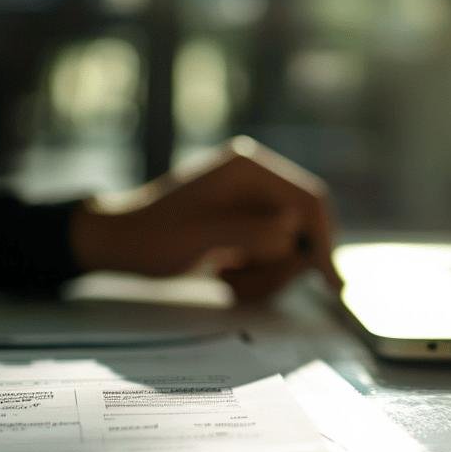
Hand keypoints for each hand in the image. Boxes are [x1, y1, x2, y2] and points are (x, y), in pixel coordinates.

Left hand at [69, 137, 340, 301]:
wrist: (119, 244)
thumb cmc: (153, 238)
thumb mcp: (202, 237)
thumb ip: (251, 231)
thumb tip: (293, 227)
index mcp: (250, 168)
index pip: (309, 201)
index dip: (324, 241)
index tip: (331, 282)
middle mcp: (258, 181)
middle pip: (303, 230)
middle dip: (279, 266)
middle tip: (240, 282)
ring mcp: (254, 204)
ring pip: (289, 250)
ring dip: (263, 276)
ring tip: (224, 279)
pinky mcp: (248, 226)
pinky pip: (273, 257)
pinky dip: (255, 277)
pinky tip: (224, 277)